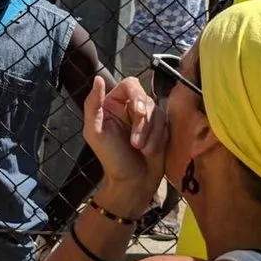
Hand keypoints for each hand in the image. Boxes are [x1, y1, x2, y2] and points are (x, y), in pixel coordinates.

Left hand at [82, 77, 166, 199]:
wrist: (133, 182)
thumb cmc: (111, 158)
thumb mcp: (94, 132)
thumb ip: (93, 104)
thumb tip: (97, 78)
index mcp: (113, 104)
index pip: (130, 84)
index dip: (137, 95)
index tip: (137, 112)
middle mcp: (130, 108)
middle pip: (146, 98)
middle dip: (144, 122)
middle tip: (136, 143)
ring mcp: (147, 119)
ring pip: (158, 112)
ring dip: (151, 134)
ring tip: (141, 150)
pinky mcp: (161, 129)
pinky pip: (167, 124)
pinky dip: (159, 139)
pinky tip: (151, 152)